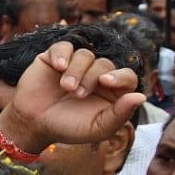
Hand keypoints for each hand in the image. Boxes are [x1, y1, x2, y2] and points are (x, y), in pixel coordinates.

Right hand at [0, 41, 145, 152]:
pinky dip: (62, 54)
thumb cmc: (68, 128)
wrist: (33, 124)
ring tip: (65, 87)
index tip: (106, 82)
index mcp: (111, 92)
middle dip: (91, 78)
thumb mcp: (97, 128)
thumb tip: (142, 97)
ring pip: (85, 55)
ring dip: (76, 70)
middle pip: (104, 64)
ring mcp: (75, 65)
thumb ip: (120, 114)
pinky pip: (63, 46)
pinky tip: (57, 67)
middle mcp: (96, 76)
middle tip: (77, 94)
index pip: (126, 76)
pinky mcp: (54, 58)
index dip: (120, 76)